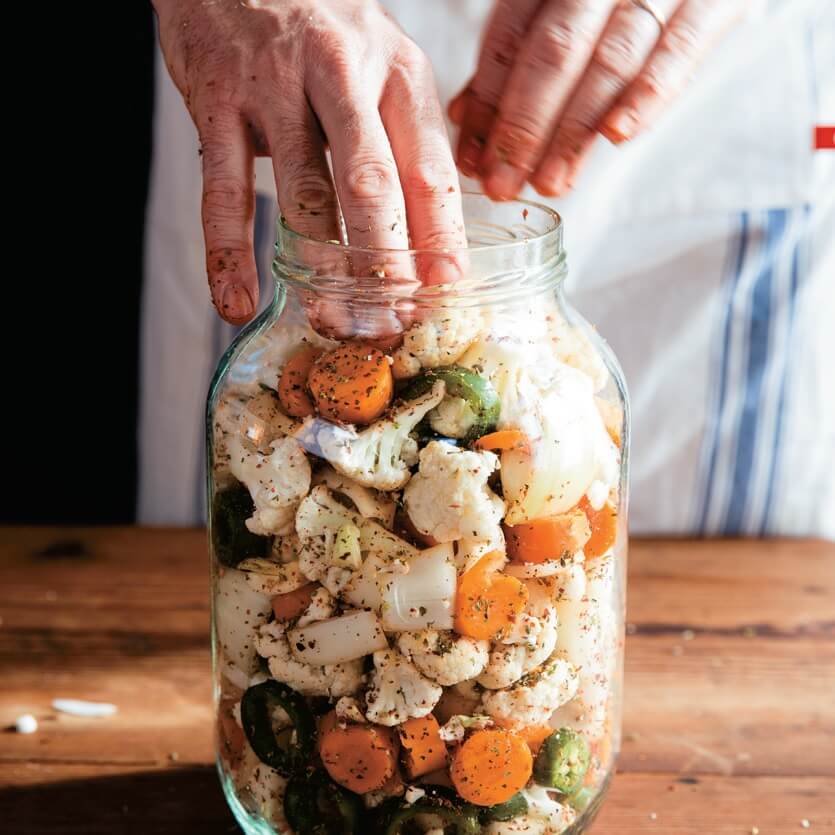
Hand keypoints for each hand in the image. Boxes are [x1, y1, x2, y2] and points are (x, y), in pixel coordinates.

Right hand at [154, 0, 465, 324]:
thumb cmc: (321, 31)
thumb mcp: (382, 69)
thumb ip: (405, 141)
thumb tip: (437, 234)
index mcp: (398, 73)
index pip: (430, 168)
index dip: (442, 236)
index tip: (447, 291)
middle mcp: (344, 73)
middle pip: (373, 184)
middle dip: (387, 263)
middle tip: (393, 321)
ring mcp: (276, 86)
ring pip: (305, 191)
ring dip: (321, 267)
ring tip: (334, 321)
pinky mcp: (217, 99)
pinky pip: (224, 190)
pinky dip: (229, 252)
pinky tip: (237, 301)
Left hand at [451, 0, 745, 199]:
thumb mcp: (557, 5)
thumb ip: (514, 54)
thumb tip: (463, 118)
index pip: (509, 37)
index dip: (488, 103)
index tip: (471, 161)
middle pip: (553, 53)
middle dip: (523, 127)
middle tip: (502, 185)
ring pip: (609, 60)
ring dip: (574, 130)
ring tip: (550, 182)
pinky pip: (681, 47)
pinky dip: (649, 92)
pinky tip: (617, 135)